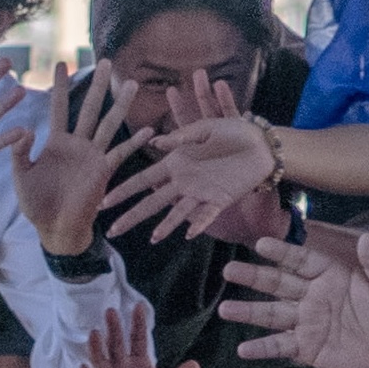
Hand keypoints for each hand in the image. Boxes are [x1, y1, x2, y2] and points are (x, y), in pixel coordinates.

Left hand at [10, 65, 149, 257]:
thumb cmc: (36, 203)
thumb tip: (25, 128)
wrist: (54, 229)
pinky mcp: (103, 171)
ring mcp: (92, 156)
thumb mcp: (20, 176)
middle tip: (106, 61)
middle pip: (89, 108)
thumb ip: (19, 152)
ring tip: (131, 83)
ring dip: (120, 105)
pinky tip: (148, 130)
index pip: (59, 107)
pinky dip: (134, 142)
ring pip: (108, 124)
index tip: (61, 62)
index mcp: (56, 142)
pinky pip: (120, 153)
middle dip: (97, 85)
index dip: (60, 86)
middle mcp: (78, 144)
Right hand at [77, 302, 199, 367]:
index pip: (138, 338)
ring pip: (100, 360)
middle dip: (114, 328)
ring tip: (94, 333)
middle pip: (116, 344)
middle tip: (111, 310)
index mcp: (139, 363)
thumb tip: (195, 365)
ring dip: (96, 347)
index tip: (139, 305)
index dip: (138, 323)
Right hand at [105, 68, 274, 242]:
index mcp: (177, 162)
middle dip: (133, 215)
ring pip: (177, 213)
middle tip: (113, 230)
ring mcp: (202, 192)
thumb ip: (181, 136)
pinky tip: (188, 235)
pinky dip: (198, 224)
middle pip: (153, 202)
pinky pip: (207, 215)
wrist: (263, 143)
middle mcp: (184, 181)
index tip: (104, 201)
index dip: (124, 191)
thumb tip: (155, 142)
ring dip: (164, 226)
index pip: (144, 180)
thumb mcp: (206, 127)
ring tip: (150, 240)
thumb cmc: (235, 132)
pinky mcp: (221, 199)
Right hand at [216, 232, 368, 367]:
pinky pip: (280, 347)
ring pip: (272, 314)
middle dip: (253, 277)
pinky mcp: (305, 348)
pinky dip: (261, 349)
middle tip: (229, 270)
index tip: (260, 244)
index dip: (282, 252)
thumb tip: (367, 237)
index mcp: (330, 275)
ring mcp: (305, 322)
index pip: (301, 260)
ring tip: (224, 309)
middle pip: (277, 283)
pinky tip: (242, 350)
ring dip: (248, 312)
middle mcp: (312, 295)